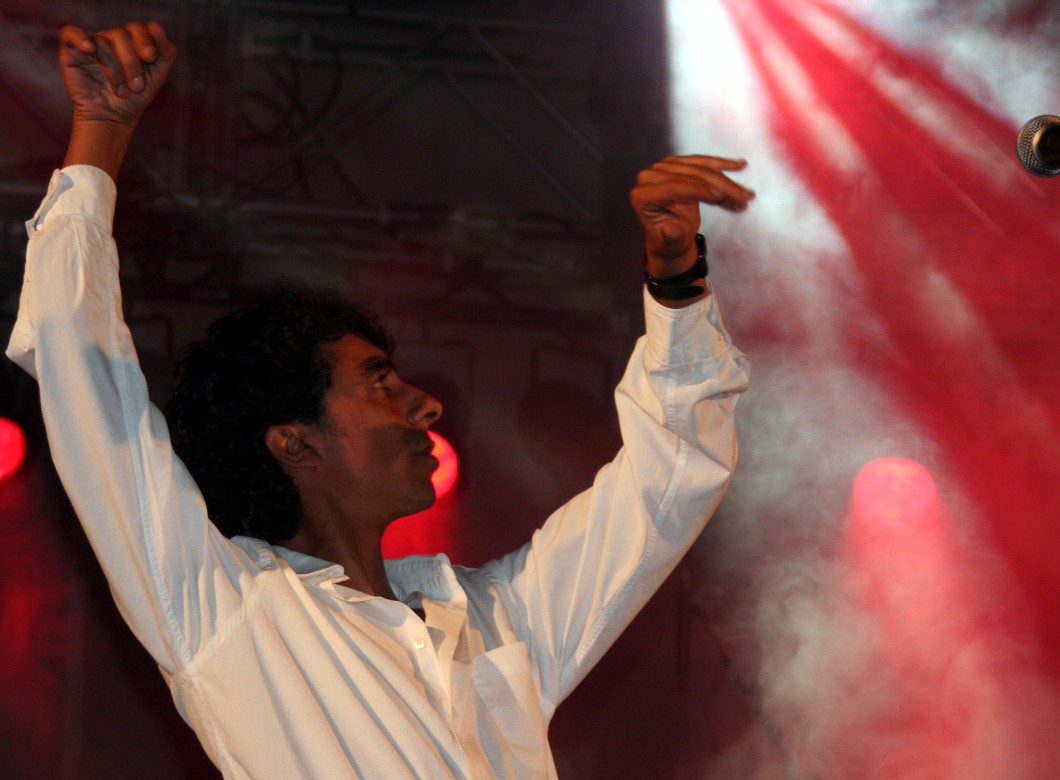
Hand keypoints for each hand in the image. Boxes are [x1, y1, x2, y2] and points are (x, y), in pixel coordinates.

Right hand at [59, 21, 176, 178]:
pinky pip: (71, 33)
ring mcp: (92, 43)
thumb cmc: (135, 99)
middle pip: (123, 35)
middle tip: (137, 86)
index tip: (151, 57)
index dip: (146, 40)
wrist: (112, 119)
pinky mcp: (72, 50)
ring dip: (115, 70)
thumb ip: (165, 51)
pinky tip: (89, 49)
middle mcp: (112, 39)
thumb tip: (156, 26)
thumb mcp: (157, 76)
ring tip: (121, 91)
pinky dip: (80, 38)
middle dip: (133, 62)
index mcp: (132, 42)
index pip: (140, 29)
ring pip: (104, 42)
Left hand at [630, 155, 754, 270]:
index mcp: (642, 196)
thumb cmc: (669, 242)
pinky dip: (722, 165)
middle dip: (720, 188)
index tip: (722, 197)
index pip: (674, 187)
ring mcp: (663, 168)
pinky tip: (739, 165)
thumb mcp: (670, 244)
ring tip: (747, 194)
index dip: (699, 191)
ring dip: (727, 181)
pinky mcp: (677, 164)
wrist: (670, 236)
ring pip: (701, 169)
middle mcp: (649, 177)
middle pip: (691, 177)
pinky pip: (702, 162)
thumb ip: (671, 237)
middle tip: (743, 200)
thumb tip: (672, 230)